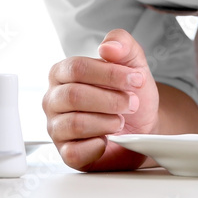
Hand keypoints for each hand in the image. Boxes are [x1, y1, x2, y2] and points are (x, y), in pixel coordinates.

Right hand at [43, 28, 158, 171]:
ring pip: (75, 123)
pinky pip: (74, 152)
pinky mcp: (66, 153)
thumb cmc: (130, 94)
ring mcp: (57, 127)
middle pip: (73, 95)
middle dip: (110, 99)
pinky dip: (97, 146)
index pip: (77, 68)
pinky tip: (108, 139)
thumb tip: (107, 47)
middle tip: (131, 103)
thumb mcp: (133, 63)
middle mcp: (54, 99)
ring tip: (121, 120)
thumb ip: (122, 45)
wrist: (143, 126)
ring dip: (107, 122)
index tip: (136, 79)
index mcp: (63, 73)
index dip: (109, 74)